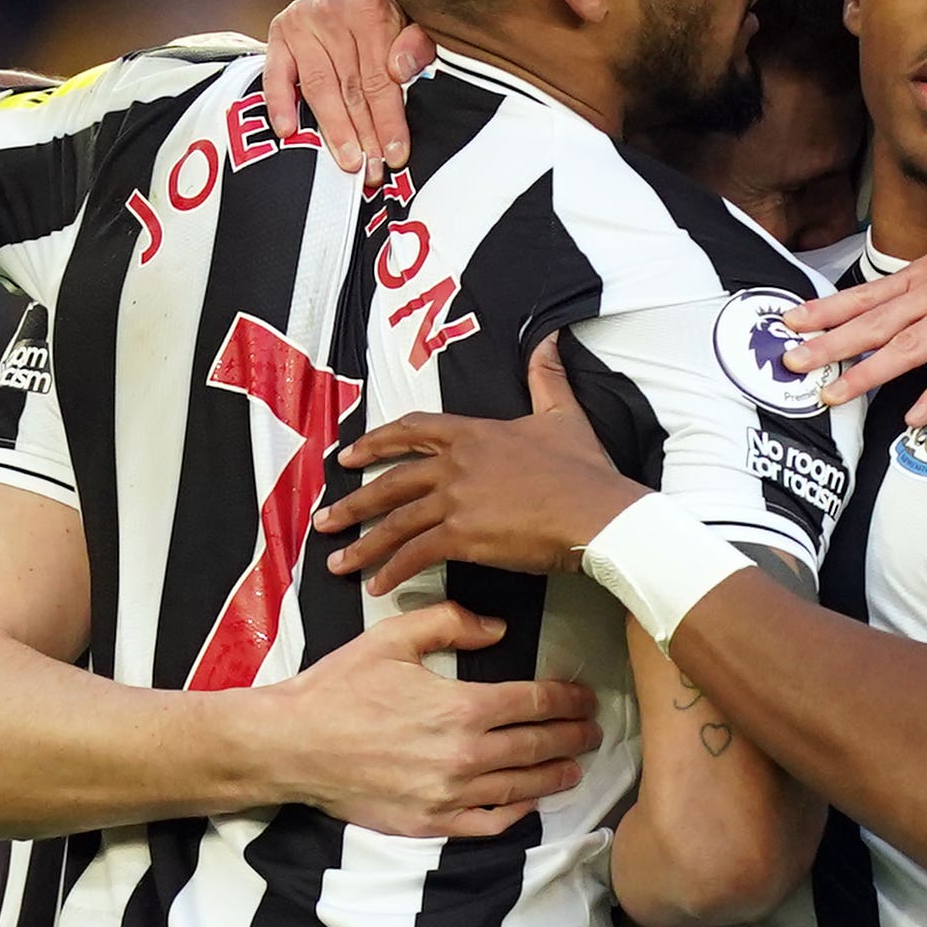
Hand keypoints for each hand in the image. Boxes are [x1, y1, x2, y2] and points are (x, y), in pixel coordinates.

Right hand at [254, 0, 427, 179]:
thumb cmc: (396, 7)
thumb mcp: (419, 18)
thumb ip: (419, 41)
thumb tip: (401, 67)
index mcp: (370, 6)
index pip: (380, 78)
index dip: (389, 121)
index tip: (396, 156)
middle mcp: (332, 10)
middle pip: (349, 88)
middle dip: (363, 135)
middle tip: (371, 173)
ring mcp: (302, 21)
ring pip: (318, 87)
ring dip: (332, 130)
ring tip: (347, 162)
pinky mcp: (280, 30)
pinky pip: (276, 74)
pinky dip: (279, 103)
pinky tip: (288, 131)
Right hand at [263, 601, 598, 837]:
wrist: (292, 745)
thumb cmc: (339, 688)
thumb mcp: (392, 637)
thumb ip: (450, 623)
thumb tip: (499, 630)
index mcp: (462, 707)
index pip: (536, 703)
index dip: (568, 699)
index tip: (585, 697)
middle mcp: (465, 755)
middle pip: (539, 746)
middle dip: (574, 737)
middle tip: (594, 731)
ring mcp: (450, 794)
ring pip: (523, 787)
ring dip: (557, 775)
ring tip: (576, 767)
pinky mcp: (431, 823)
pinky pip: (490, 822)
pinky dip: (518, 813)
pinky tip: (530, 802)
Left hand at [325, 335, 648, 590]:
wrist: (598, 512)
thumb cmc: (585, 470)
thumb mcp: (563, 414)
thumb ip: (547, 377)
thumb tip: (549, 341)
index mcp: (475, 434)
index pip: (413, 431)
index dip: (377, 442)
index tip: (351, 455)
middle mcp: (456, 464)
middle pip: (391, 480)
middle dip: (354, 501)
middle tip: (327, 516)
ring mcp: (456, 499)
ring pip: (395, 521)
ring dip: (363, 543)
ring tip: (338, 561)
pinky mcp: (463, 536)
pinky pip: (416, 554)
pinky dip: (393, 570)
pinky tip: (378, 585)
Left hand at [775, 184, 926, 420]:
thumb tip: (912, 289)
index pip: (867, 295)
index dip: (827, 309)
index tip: (791, 321)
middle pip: (873, 322)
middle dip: (827, 342)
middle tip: (788, 360)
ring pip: (906, 347)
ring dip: (865, 372)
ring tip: (831, 393)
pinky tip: (914, 416)